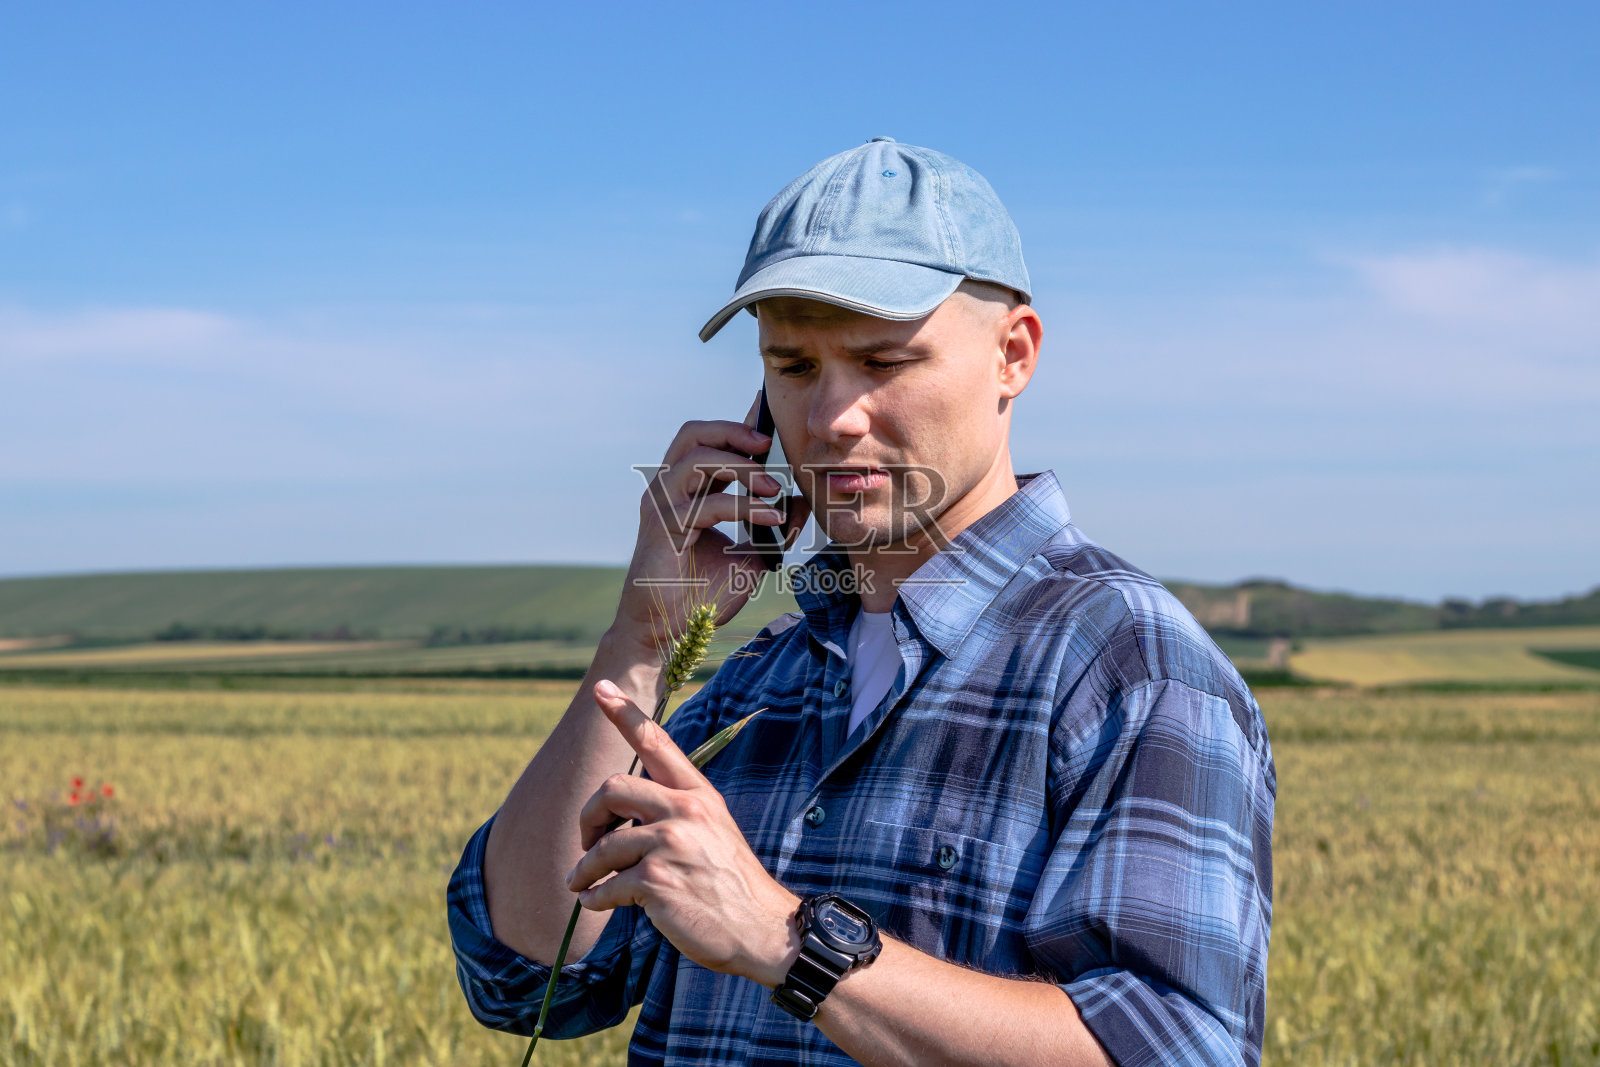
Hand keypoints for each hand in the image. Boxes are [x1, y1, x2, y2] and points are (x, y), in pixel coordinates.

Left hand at [566, 678, 802, 986]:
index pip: (657, 742)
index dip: (625, 713)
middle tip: (586, 840)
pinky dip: (595, 897)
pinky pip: (608, 885)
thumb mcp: (713, 831)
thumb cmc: (731, 883)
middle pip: (613, 789)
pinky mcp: (659, 882)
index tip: (600, 688)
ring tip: (580, 882)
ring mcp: (672, 845)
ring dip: (584, 868)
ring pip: (604, 845)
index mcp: (699, 794)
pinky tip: (595, 903)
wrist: (763, 929)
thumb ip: (673, 814)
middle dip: (588, 816)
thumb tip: (620, 819)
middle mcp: (686, 811)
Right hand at [611, 391, 812, 656]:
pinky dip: (742, 505)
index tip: (773, 417)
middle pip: (693, 433)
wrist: (668, 631)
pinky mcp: (663, 527)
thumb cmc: (701, 595)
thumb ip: (773, 527)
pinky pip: (705, 503)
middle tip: (770, 444)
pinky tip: (769, 516)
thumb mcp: (752, 556)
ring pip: (697, 459)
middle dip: (735, 431)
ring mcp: (661, 505)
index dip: (740, 425)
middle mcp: (669, 490)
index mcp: (686, 490)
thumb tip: (802, 502)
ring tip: (774, 488)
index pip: (710, 441)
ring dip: (741, 468)